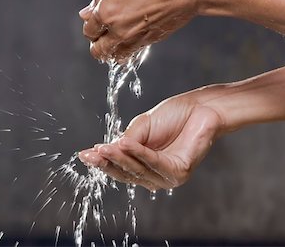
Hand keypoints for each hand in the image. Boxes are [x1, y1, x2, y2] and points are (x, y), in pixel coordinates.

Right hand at [78, 93, 224, 190]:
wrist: (201, 108)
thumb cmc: (174, 116)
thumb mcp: (142, 128)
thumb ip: (126, 141)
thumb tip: (103, 151)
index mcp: (143, 165)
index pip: (119, 167)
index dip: (102, 162)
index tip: (83, 155)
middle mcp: (154, 175)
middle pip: (126, 172)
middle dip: (107, 163)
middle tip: (91, 154)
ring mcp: (167, 177)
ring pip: (138, 169)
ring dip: (120, 157)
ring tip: (103, 148)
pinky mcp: (179, 173)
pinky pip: (154, 163)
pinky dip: (139, 153)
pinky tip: (125, 144)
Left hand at [79, 0, 216, 60]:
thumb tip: (88, 11)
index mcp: (106, 11)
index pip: (88, 29)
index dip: (91, 24)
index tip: (96, 19)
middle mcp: (117, 30)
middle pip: (97, 50)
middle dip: (97, 41)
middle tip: (103, 31)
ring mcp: (134, 39)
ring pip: (112, 57)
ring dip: (111, 50)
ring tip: (116, 37)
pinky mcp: (148, 43)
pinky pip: (130, 55)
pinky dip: (125, 51)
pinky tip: (130, 39)